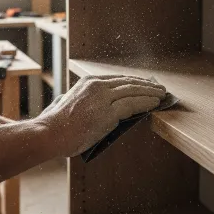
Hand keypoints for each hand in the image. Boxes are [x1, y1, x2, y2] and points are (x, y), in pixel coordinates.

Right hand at [39, 75, 165, 156]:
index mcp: (89, 82)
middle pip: (129, 83)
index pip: (119, 80)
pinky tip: (156, 104)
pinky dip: (147, 103)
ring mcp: (104, 98)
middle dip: (146, 85)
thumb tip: (86, 102)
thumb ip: (80, 98)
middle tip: (159, 88)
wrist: (51, 133)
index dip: (135, 82)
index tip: (145, 84)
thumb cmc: (56, 123)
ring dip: (151, 93)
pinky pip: (134, 105)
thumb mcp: (68, 101)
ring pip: (134, 91)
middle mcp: (97, 85)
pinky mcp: (109, 112)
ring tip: (162, 95)